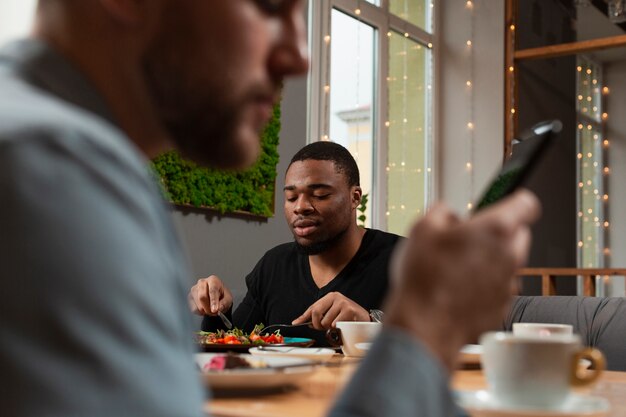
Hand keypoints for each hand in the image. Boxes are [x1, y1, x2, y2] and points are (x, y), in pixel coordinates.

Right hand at [187, 275, 232, 315]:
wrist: (216, 295)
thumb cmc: (222, 295)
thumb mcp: (228, 299)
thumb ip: (225, 303)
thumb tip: (219, 308)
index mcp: (213, 280)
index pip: (212, 290)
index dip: (213, 301)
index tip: (215, 310)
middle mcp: (202, 282)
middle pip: (202, 297)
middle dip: (208, 307)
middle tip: (214, 312)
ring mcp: (194, 289)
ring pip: (198, 304)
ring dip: (205, 311)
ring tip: (211, 310)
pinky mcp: (190, 297)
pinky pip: (194, 308)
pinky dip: (200, 312)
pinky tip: (205, 309)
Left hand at [292, 292, 369, 329]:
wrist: (364, 319)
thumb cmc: (347, 317)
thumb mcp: (331, 314)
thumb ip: (318, 316)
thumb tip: (301, 322)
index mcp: (329, 296)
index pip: (313, 307)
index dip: (304, 317)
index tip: (296, 323)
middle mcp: (335, 297)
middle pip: (316, 313)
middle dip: (317, 324)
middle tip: (323, 328)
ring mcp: (342, 302)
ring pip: (326, 321)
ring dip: (329, 328)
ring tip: (336, 326)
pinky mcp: (349, 309)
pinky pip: (335, 324)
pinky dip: (337, 328)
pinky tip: (343, 325)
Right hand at [385, 190, 539, 370]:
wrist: (424, 327)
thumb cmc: (424, 279)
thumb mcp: (421, 228)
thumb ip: (441, 212)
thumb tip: (448, 214)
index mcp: (495, 230)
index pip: (526, 204)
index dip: (515, 201)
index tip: (506, 204)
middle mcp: (510, 256)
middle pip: (520, 234)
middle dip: (499, 232)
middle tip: (470, 238)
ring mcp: (509, 285)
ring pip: (509, 263)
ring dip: (491, 261)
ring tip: (457, 268)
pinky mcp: (502, 308)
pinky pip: (498, 288)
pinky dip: (484, 286)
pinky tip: (457, 290)